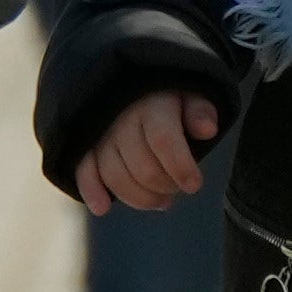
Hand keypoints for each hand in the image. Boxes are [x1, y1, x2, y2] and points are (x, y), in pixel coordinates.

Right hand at [75, 88, 222, 214]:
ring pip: (116, 177)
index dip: (180, 167)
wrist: (131, 84)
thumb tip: (207, 130)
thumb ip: (200, 111)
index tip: (194, 185)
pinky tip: (103, 207)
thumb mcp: (190, 96)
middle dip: (165, 187)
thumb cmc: (168, 97)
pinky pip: (83, 172)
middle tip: (178, 189)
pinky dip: (92, 192)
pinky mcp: (85, 147)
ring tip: (161, 201)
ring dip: (141, 198)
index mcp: (151, 105)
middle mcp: (121, 120)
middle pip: (142, 168)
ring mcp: (100, 135)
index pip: (164, 141)